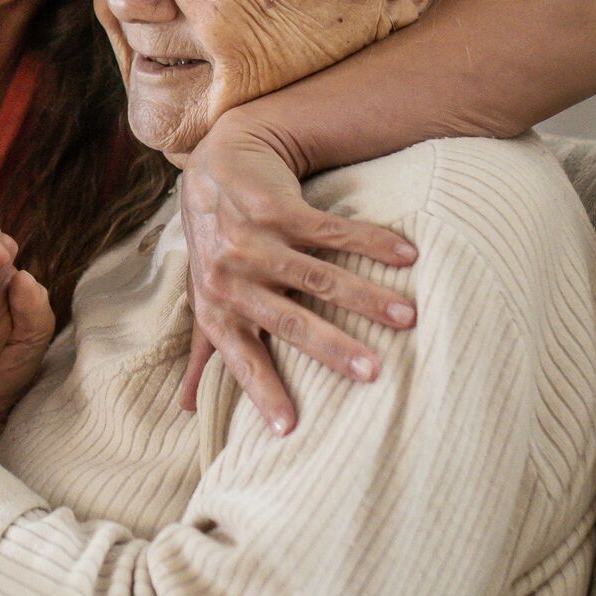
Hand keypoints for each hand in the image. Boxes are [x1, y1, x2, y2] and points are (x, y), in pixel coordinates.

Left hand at [180, 110, 420, 432]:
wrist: (215, 166)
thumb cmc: (215, 244)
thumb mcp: (205, 298)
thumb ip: (203, 351)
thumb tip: (187, 409)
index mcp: (217, 309)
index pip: (242, 358)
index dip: (263, 392)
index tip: (289, 429)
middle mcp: (230, 277)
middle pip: (287, 320)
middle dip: (331, 348)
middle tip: (373, 372)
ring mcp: (252, 240)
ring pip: (317, 276)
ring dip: (366, 297)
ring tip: (407, 317)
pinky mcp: (276, 208)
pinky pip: (331, 231)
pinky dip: (371, 242)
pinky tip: (408, 255)